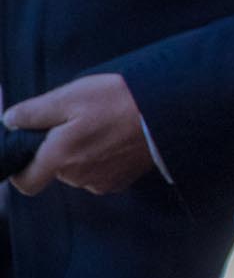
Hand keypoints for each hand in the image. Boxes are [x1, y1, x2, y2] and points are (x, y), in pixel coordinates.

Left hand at [4, 72, 154, 195]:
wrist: (172, 111)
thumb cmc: (120, 100)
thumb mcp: (72, 95)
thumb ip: (34, 111)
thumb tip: (10, 120)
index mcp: (59, 156)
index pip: (26, 182)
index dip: (22, 169)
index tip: (31, 149)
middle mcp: (78, 176)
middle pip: (56, 170)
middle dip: (61, 150)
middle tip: (80, 121)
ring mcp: (103, 181)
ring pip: (80, 171)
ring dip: (85, 154)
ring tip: (105, 126)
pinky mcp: (124, 181)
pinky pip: (102, 174)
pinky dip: (105, 159)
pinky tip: (119, 138)